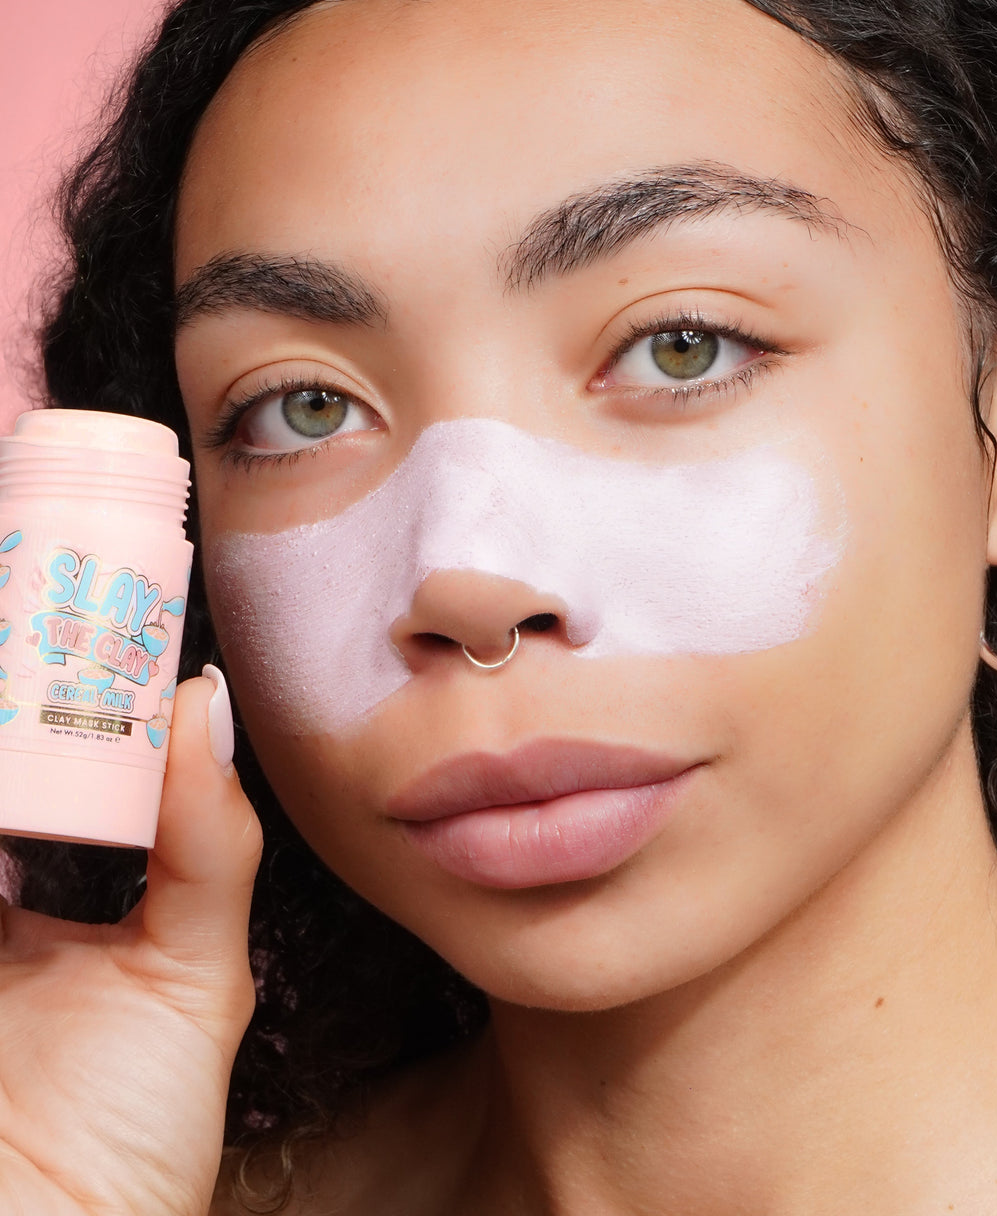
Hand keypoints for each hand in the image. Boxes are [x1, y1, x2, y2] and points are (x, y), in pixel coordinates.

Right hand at [0, 674, 261, 1215]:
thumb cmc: (134, 1138)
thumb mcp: (195, 977)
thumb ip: (208, 842)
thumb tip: (207, 702)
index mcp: (48, 915)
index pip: (37, 783)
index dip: (40, 707)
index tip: (55, 627)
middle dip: (10, 706)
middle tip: (19, 630)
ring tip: (12, 663)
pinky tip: (3, 795)